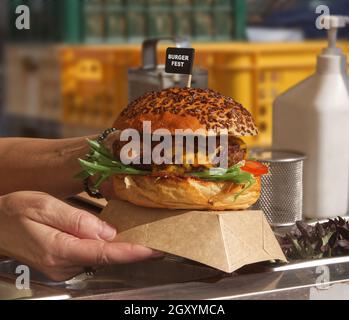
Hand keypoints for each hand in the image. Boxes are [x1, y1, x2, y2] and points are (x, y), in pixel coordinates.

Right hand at [0, 191, 160, 280]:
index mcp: (60, 249)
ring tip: (142, 234)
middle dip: (133, 249)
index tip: (156, 249)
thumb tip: (108, 231)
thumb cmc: (14, 212)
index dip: (133, 253)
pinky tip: (116, 237)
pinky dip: (107, 248)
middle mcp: (64, 265)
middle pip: (107, 257)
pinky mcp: (64, 263)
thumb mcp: (44, 206)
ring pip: (101, 257)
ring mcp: (64, 267)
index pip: (105, 253)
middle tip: (157, 237)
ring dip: (121, 247)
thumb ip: (77, 220)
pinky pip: (92, 256)